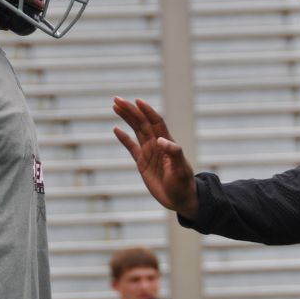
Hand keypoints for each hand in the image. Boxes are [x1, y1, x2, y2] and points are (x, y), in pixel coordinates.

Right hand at [112, 97, 198, 219]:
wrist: (181, 199)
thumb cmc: (184, 184)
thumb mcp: (181, 170)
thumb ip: (174, 153)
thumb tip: (161, 140)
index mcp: (167, 143)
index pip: (155, 122)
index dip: (147, 111)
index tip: (137, 101)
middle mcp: (157, 144)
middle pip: (142, 122)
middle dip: (131, 110)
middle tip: (117, 99)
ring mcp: (149, 152)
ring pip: (136, 130)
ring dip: (127, 118)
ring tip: (115, 106)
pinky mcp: (142, 163)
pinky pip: (131, 147)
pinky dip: (124, 138)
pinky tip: (116, 129)